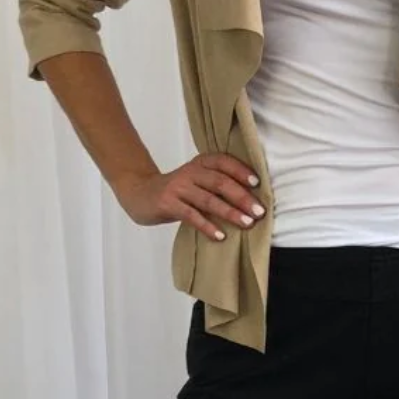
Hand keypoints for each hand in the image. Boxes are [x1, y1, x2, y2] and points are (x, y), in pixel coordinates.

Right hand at [113, 154, 265, 238]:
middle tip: (259, 211)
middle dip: (242, 197)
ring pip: (208, 199)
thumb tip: (251, 201)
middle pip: (220, 182)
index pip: (223, 162)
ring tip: (247, 224)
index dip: (241, 171)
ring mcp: (178, 187)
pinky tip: (220, 236)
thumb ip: (216, 185)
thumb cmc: (177, 191)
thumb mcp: (196, 181)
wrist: (139, 193)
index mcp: (200, 163)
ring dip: (230, 212)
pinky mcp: (168, 203)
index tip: (257, 184)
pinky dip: (208, 226)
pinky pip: (191, 216)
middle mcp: (190, 172)